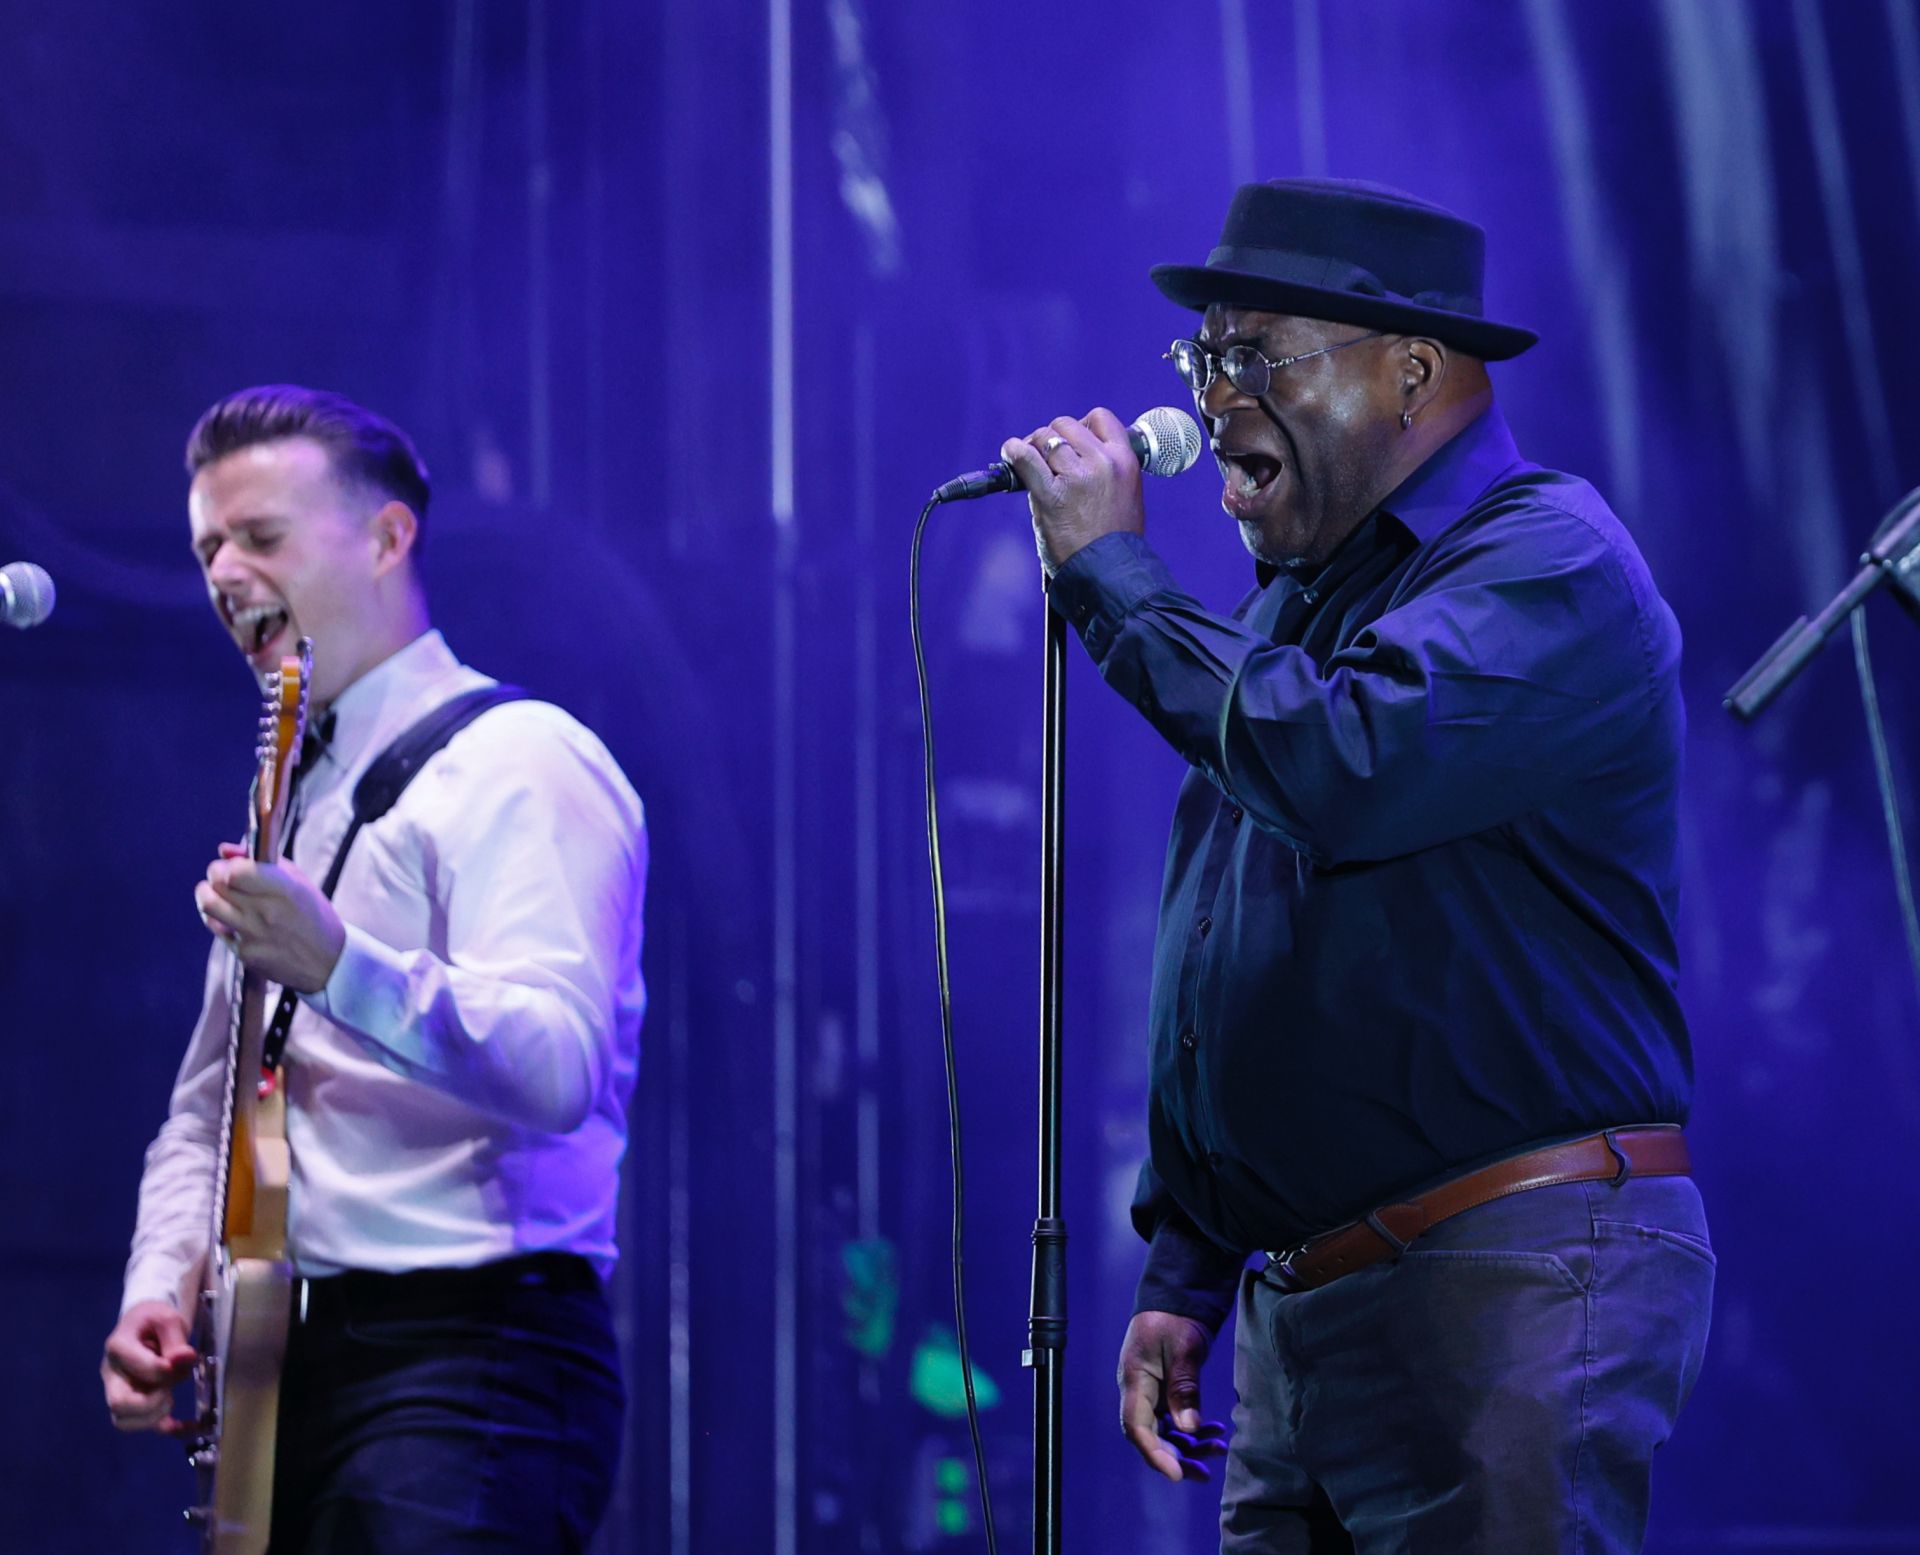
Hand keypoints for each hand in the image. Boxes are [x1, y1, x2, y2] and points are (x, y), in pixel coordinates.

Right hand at [101, 1300, 197, 1434]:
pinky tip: (191, 1426)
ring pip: (123, 1420)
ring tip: (170, 1399)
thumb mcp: (166, 1319)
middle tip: (169, 1391)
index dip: (157, 1369)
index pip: (130, 1364)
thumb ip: (175, 1339)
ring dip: (153, 1417)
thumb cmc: (154, 1321)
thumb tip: (185, 1358)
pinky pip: (144, 1425)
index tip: (180, 1361)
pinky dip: (168, 1428)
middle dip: (149, 1403)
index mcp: (118, 1347)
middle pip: (118, 1403)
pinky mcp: (134, 1404)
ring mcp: (120, 1392)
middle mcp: (113, 1374)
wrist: (145, 1326)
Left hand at [196, 841, 344, 993]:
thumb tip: (225, 849)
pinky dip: (220, 919)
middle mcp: (267, 912)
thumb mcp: (299, 881)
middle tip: (222, 875)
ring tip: (215, 893)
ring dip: (206, 894)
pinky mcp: (244, 953)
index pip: (237, 871)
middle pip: (218, 883)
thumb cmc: (313, 915)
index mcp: (286, 890)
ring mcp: (253, 934)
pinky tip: (231, 917)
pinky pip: (218, 929)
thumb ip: (263, 861)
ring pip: (208, 904)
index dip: (230, 865)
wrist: (327, 962)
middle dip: (216, 874)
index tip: (235, 866)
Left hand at [1000, 407, 1145, 574]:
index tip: (1071, 439)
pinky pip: (1026, 459)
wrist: (1110, 571)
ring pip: (1045, 438)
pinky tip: (1010, 453)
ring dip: (1033, 446)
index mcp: (1125, 460)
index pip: (1100, 418)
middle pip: (1066, 425)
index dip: (1081, 424)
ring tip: (1028, 461)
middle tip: (1044, 454)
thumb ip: (1109, 469)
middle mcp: (1102, 462)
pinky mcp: (1051, 494)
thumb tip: (1079, 452)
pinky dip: (1014, 452)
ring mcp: (1077, 477)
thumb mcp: (1128, 493)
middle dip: (1052, 436)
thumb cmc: (1116, 539)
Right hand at [1116, 1309, 1228, 1481]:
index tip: (1178, 1474)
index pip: (1137, 1427)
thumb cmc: (1175, 1318)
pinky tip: (1215, 1430)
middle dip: (1176, 1457)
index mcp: (1134, 1380)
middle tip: (1204, 1471)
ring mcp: (1149, 1392)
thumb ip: (1184, 1388)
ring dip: (1188, 1445)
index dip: (1155, 1454)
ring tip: (1218, 1448)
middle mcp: (1137, 1391)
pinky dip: (1193, 1429)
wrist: (1177, 1296)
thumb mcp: (1183, 1350)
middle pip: (1150, 1435)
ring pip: (1164, 1431)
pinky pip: (1174, 1419)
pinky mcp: (1163, 1391)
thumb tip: (1188, 1428)